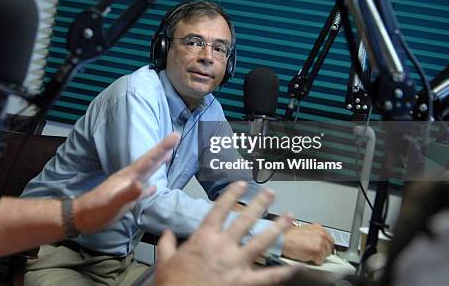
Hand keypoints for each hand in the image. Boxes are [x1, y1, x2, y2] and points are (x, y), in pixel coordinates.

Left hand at [72, 133, 178, 233]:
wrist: (81, 218)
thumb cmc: (96, 211)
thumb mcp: (113, 204)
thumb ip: (128, 194)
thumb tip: (144, 184)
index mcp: (128, 178)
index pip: (149, 160)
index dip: (162, 148)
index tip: (174, 135)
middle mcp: (129, 179)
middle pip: (149, 161)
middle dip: (162, 150)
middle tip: (175, 138)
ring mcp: (127, 188)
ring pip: (146, 172)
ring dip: (157, 163)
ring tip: (167, 155)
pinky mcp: (125, 198)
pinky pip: (142, 189)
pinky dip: (149, 186)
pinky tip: (153, 187)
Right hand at [156, 182, 299, 285]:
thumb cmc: (173, 281)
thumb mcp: (165, 260)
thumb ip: (166, 244)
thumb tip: (166, 233)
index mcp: (205, 237)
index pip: (220, 208)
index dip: (232, 194)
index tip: (242, 184)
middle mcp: (224, 245)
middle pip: (245, 219)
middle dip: (260, 204)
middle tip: (271, 193)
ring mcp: (237, 263)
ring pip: (262, 241)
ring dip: (277, 228)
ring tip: (290, 217)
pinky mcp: (245, 282)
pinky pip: (268, 276)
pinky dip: (282, 272)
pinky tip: (295, 266)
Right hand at [282, 223, 333, 264]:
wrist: (281, 240)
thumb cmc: (287, 236)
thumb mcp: (303, 230)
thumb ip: (313, 234)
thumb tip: (319, 241)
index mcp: (318, 228)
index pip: (330, 240)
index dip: (326, 246)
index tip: (323, 249)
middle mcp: (320, 234)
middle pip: (329, 248)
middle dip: (323, 252)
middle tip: (315, 253)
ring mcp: (319, 243)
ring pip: (325, 255)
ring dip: (319, 257)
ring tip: (309, 254)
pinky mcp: (316, 252)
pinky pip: (320, 261)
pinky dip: (315, 262)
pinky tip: (308, 257)